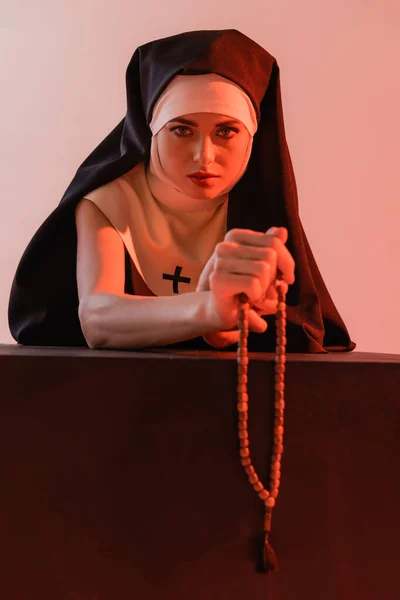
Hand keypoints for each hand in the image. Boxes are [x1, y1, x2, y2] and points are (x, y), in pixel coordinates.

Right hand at [198, 227, 294, 345]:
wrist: (219, 311)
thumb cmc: (244, 289)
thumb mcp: (262, 266)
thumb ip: (271, 248)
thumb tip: (282, 230)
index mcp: (236, 237)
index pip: (274, 241)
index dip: (287, 262)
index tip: (288, 278)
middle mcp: (226, 246)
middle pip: (271, 255)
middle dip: (275, 278)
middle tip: (267, 292)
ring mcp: (220, 262)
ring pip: (263, 269)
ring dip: (265, 289)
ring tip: (255, 296)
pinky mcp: (218, 279)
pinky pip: (253, 283)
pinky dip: (256, 295)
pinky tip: (247, 299)